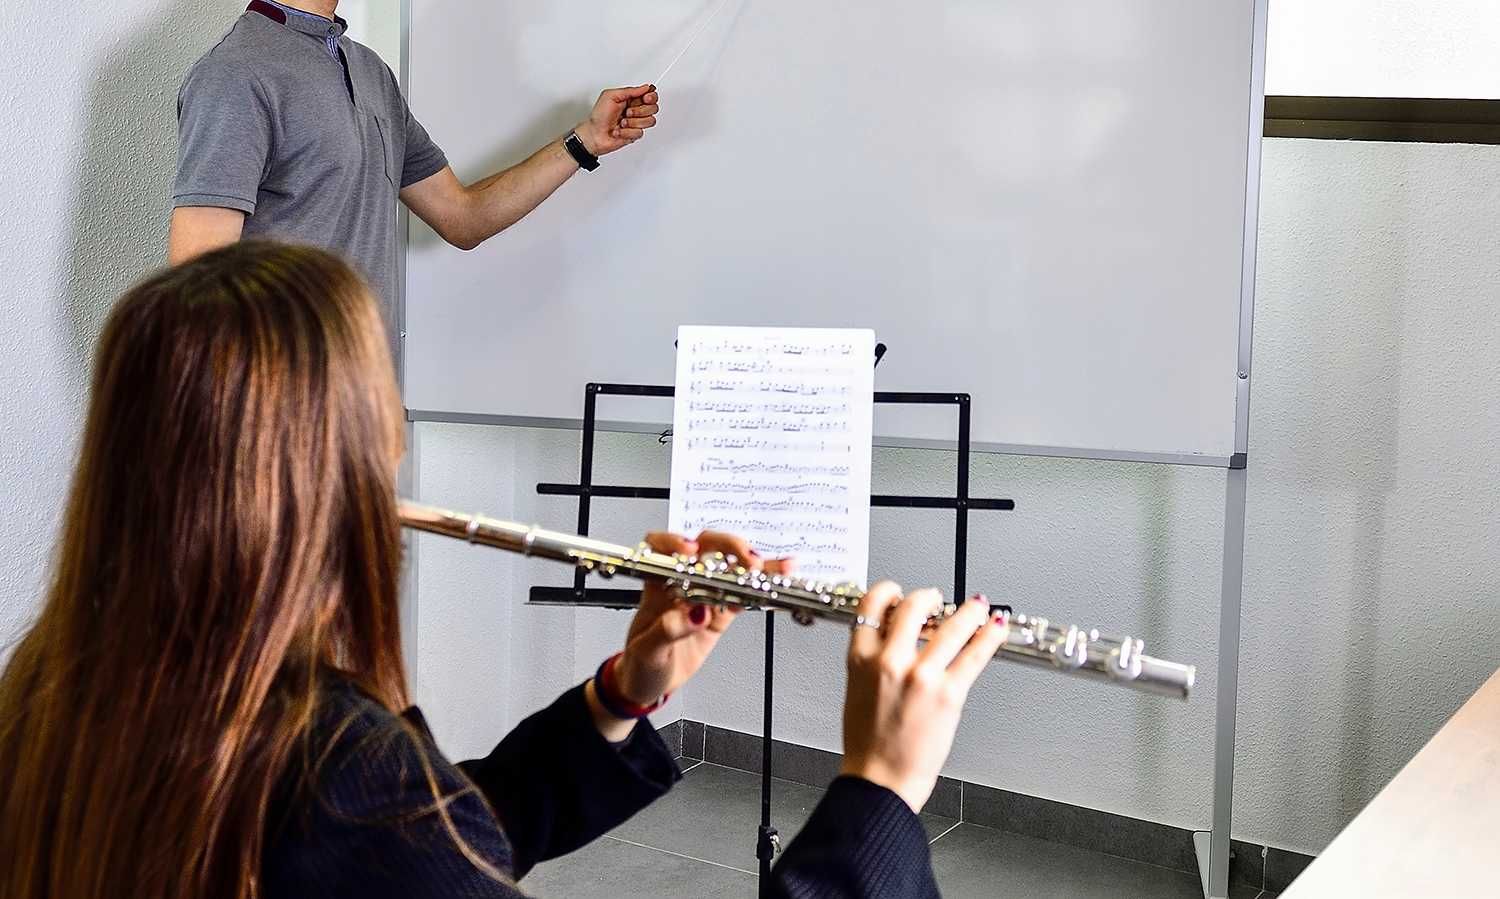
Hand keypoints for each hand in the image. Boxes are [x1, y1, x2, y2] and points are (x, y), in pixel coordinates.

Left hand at [574, 84, 659, 156]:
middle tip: (627, 112)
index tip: (644, 98)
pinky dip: (627, 132)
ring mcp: (636, 122)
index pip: (650, 95)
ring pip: (649, 121)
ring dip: (633, 122)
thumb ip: (630, 91)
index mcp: (630, 98)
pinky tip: (619, 130)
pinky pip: (640, 132)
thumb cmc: (599, 115)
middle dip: (640, 111)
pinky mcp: (635, 134)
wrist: (594, 134)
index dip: (651, 96)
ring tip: (622, 122)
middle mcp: (636, 110)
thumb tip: (645, 87)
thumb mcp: (610, 96)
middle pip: (653, 108)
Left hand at [613, 531, 790, 709]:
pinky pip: (742, 594)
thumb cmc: (639, 663)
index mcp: (655, 585)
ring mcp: (703, 595)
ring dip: (752, 563)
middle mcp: (680, 583)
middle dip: (727, 548)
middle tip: (744, 560)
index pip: (660, 548)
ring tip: (772, 566)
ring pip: (729, 567)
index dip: (675, 542)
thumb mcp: (646, 650)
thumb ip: (668, 631)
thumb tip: (695, 614)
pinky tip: (778, 577)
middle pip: (704, 548)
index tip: (692, 551)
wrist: (648, 684)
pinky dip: (761, 586)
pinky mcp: (720, 613)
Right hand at [839, 584, 1007, 811]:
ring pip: (952, 624)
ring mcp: (922, 675)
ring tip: (977, 607)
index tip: (899, 593)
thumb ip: (873, 659)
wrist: (879, 780)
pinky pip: (975, 654)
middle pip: (914, 606)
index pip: (872, 605)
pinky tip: (995, 628)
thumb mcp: (857, 689)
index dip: (889, 591)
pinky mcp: (949, 693)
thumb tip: (892, 636)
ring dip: (969, 610)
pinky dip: (989, 636)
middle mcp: (890, 661)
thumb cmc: (867, 743)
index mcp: (861, 658)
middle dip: (929, 597)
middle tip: (938, 600)